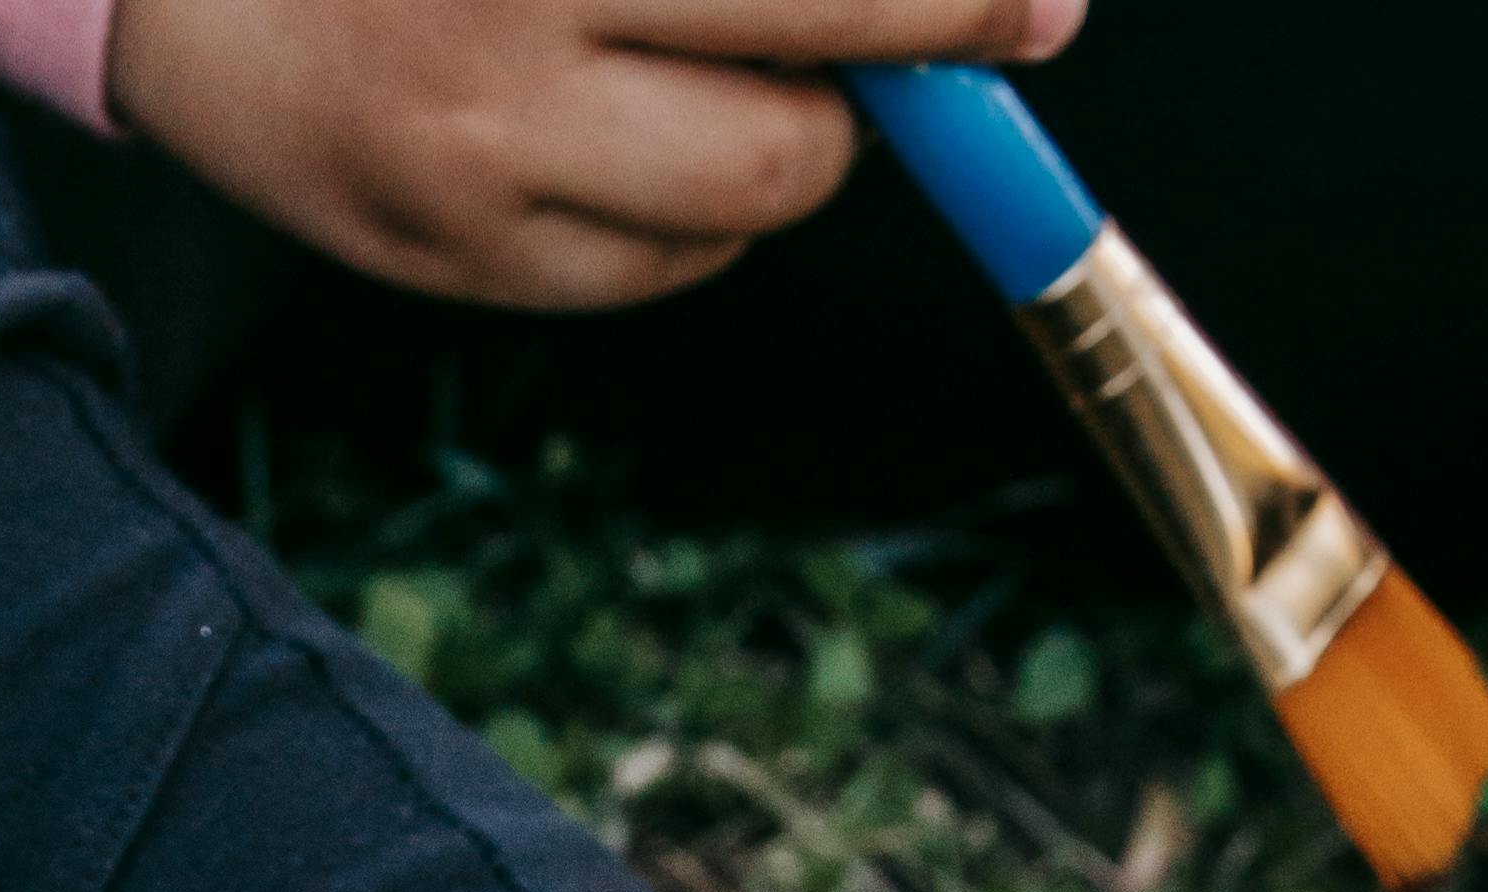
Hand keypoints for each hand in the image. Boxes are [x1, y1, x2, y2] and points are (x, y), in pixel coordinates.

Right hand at [105, 0, 1085, 306]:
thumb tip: (957, 9)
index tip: (1039, 9)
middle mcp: (514, 22)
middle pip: (815, 90)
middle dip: (929, 60)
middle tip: (1001, 29)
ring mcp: (479, 162)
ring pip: (757, 193)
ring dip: (804, 140)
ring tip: (746, 67)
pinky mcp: (449, 259)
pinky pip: (658, 270)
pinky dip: (694, 214)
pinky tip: (633, 132)